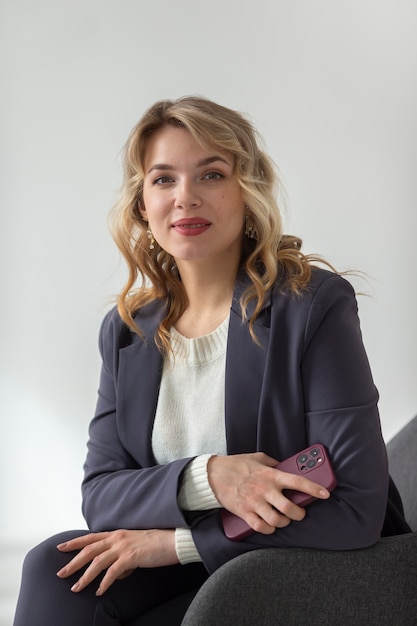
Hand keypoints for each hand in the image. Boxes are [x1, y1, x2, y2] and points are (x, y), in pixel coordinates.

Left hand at [56, 529, 177, 595]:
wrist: (173, 541)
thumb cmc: (156, 544)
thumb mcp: (135, 546)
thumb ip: (123, 555)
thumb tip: (116, 572)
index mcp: (118, 533)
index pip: (91, 538)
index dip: (75, 542)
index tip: (61, 547)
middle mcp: (118, 538)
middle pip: (89, 550)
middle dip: (73, 562)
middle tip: (60, 573)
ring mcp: (124, 547)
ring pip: (97, 561)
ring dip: (85, 576)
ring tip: (76, 588)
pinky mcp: (131, 557)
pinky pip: (113, 572)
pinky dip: (104, 582)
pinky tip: (100, 591)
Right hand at [208, 453, 329, 534]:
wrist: (213, 474)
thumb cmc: (236, 464)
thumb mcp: (257, 458)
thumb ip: (273, 463)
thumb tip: (285, 466)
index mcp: (270, 474)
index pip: (297, 481)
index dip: (313, 489)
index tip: (325, 494)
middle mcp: (265, 489)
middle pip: (290, 508)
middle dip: (299, 514)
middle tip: (299, 513)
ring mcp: (255, 503)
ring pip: (277, 521)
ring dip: (284, 523)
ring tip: (283, 520)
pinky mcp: (245, 513)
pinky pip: (261, 528)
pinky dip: (268, 530)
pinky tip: (269, 526)